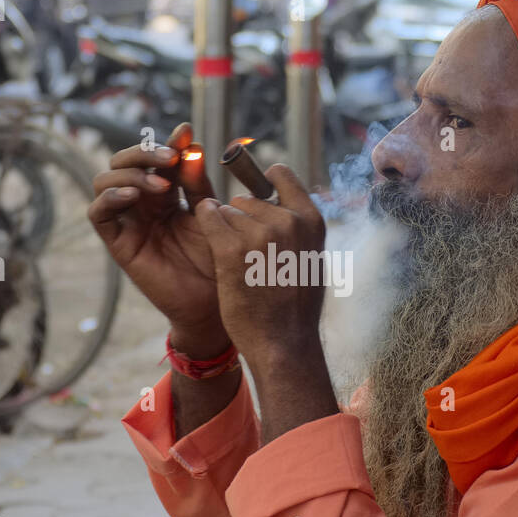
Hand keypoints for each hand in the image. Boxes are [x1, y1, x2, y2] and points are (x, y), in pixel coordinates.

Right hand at [88, 122, 227, 352]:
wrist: (214, 301)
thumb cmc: (217, 260)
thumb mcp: (210, 214)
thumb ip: (197, 183)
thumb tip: (192, 144)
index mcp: (167, 193)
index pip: (158, 158)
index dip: (168, 142)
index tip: (185, 131)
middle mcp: (143, 203)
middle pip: (125, 161)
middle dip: (145, 152)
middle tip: (171, 157)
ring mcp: (127, 221)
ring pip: (105, 179)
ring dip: (130, 173)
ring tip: (160, 184)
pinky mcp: (117, 243)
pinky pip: (98, 213)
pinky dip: (110, 197)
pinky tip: (134, 196)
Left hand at [193, 163, 326, 370]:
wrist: (284, 342)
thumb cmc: (295, 306)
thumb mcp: (310, 258)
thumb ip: (297, 228)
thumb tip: (280, 205)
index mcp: (311, 220)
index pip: (281, 174)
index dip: (264, 181)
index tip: (256, 191)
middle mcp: (287, 221)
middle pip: (247, 199)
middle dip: (241, 219)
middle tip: (248, 253)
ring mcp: (259, 234)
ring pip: (227, 211)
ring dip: (225, 231)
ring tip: (240, 264)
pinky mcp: (231, 249)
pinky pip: (207, 217)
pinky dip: (206, 225)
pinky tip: (213, 244)